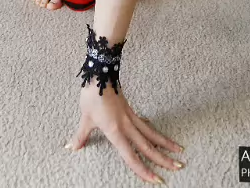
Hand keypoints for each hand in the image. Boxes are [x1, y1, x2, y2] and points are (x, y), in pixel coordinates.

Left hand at [66, 83, 185, 184]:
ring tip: (179, 151)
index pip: (131, 156)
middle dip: (163, 158)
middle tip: (178, 167)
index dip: (143, 169)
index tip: (156, 179)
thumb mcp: (85, 117)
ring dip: (165, 143)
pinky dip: (154, 131)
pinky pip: (145, 124)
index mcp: (115, 131)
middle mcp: (126, 125)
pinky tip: (157, 136)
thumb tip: (71, 148)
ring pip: (151, 134)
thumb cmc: (93, 95)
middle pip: (148, 146)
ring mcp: (130, 117)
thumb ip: (81, 135)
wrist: (101, 73)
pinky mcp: (130, 110)